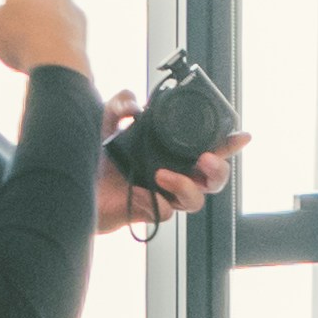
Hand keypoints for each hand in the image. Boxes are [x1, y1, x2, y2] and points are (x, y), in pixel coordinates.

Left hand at [95, 110, 245, 240]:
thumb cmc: (97, 156)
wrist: (75, 183)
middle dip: (218, 169)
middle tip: (204, 159)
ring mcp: (163, 196)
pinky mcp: (148, 213)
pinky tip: (140, 191)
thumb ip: (121, 103)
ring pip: (195, 200)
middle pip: (214, 180)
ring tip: (162, 174)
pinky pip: (164, 213)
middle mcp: (175, 176)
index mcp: (173, 154)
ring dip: (185, 186)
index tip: (241, 136)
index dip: (229, 144)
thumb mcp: (107, 121)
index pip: (210, 149)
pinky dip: (155, 201)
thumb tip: (135, 106)